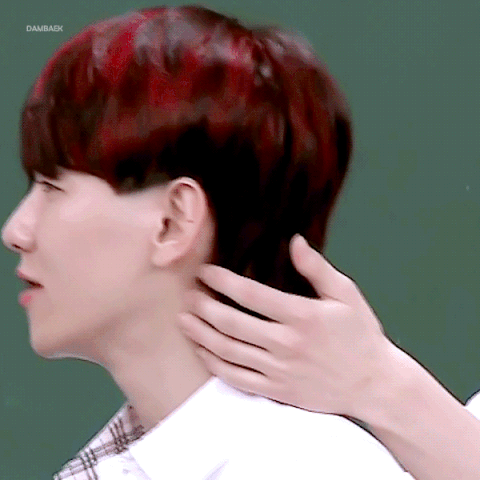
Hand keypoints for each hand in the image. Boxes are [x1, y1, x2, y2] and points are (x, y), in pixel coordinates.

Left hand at [178, 234, 396, 418]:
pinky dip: (215, 364)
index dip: (223, 281)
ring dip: (202, 335)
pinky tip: (203, 351)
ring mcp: (279, 370)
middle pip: (233, 324)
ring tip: (184, 320)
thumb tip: (294, 241)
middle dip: (205, 307)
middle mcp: (286, 344)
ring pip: (229, 352)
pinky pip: (237, 378)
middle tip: (189, 295)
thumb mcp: (346, 294)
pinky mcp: (277, 390)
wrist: (373, 384)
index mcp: (302, 316)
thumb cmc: (360, 334)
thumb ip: (317, 268)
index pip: (251, 294)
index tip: (206, 272)